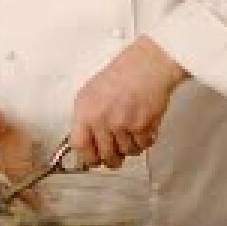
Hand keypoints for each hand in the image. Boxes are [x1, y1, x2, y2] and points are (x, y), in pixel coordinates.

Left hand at [70, 36, 186, 168]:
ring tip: (133, 130)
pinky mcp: (141, 126)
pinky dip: (146, 139)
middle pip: (105, 155)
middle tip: (116, 155)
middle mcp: (101, 119)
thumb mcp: (91, 93)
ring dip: (132, 146)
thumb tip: (84, 140)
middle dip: (113, 158)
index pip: (79, 145)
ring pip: (127, 152)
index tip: (93, 159)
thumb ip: (86, 118)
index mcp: (84, 110)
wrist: (147, 66)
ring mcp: (121, 124)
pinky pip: (143, 146)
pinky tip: (144, 126)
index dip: (88, 156)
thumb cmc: (122, 75)